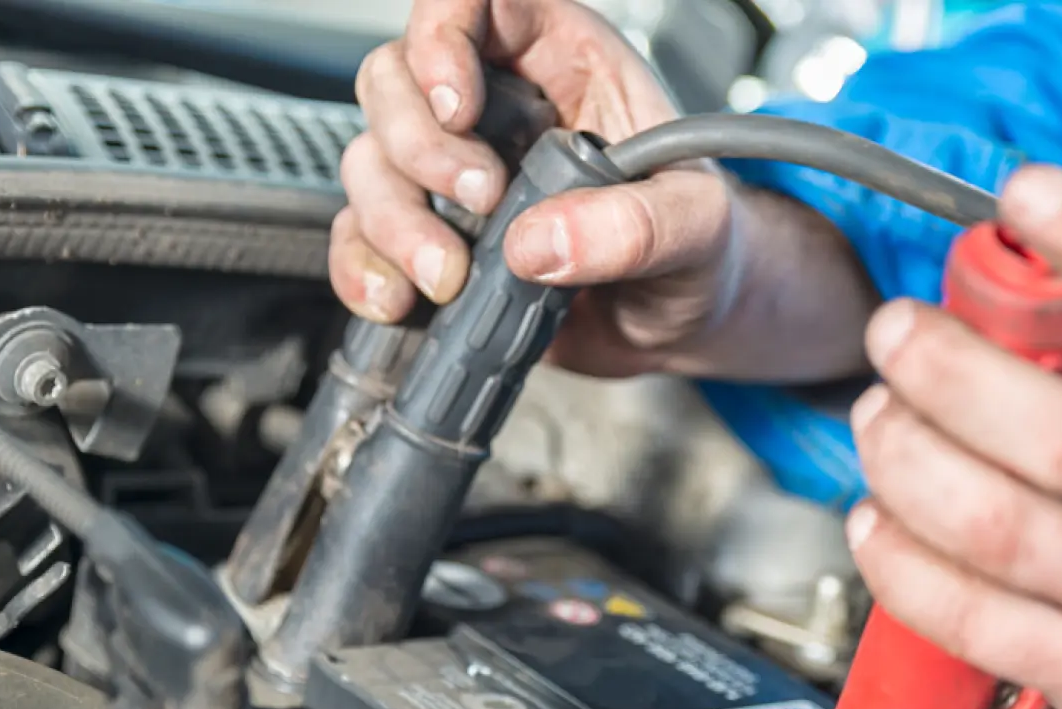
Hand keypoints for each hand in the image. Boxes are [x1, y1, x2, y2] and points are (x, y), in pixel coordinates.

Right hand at [332, 0, 740, 376]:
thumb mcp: (698, 229)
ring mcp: (455, 175)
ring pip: (370, 160)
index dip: (445, 34)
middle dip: (419, 146)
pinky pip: (360, 238)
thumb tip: (542, 241)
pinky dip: (364, 270)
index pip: (476, 0)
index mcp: (562, 63)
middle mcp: (496, 107)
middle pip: (395, 79)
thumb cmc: (701, 248)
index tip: (459, 104)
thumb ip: (639, 226)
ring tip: (452, 277)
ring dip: (394, 222)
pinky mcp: (433, 240)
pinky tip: (400, 301)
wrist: (685, 324)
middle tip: (483, 200)